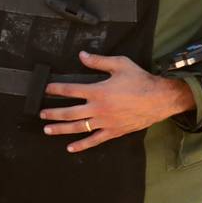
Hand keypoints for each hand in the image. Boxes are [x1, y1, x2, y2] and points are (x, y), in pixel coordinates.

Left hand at [39, 50, 193, 153]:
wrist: (159, 99)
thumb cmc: (140, 80)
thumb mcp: (119, 64)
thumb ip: (98, 60)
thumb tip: (81, 55)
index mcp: (98, 91)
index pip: (71, 90)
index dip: (56, 89)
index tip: (47, 89)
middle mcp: (98, 108)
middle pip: (69, 112)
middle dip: (53, 113)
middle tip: (41, 114)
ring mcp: (105, 122)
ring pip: (78, 128)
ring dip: (61, 129)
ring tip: (47, 130)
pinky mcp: (113, 132)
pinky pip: (94, 140)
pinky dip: (81, 145)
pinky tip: (70, 148)